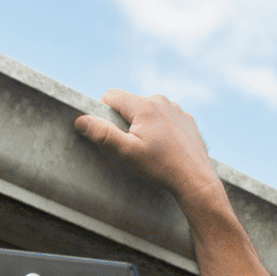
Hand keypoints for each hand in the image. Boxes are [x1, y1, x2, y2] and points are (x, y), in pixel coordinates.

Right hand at [74, 89, 221, 209]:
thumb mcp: (127, 153)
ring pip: (148, 110)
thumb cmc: (161, 167)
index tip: (110, 132)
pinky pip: (165, 117)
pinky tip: (165, 147)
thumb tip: (81, 120)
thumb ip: (103, 134)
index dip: (103, 112)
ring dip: (143, 124)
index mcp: (144, 106)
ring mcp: (177, 109)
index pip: (111, 95)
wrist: (196, 180)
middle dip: (125, 120)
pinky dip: (161, 128)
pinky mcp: (187, 119)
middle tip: (132, 145)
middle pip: (130, 103)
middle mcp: (161, 101)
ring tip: (151, 148)